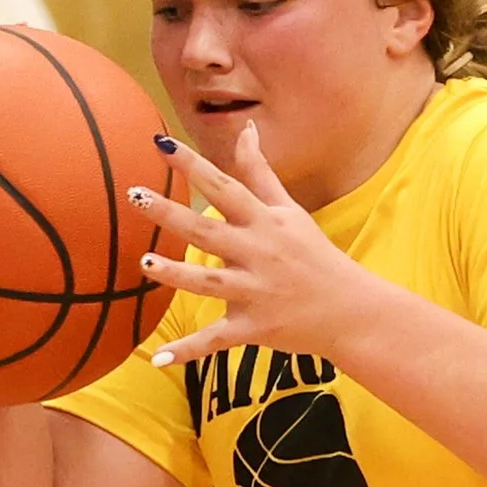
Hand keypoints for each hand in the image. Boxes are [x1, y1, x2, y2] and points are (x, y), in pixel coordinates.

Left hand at [133, 126, 365, 370]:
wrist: (351, 312)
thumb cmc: (316, 256)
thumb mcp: (290, 210)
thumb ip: (260, 172)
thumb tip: (245, 128)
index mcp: (264, 223)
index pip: (225, 188)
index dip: (194, 166)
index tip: (161, 146)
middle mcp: (258, 254)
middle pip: (207, 232)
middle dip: (170, 214)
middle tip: (134, 195)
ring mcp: (255, 293)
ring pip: (207, 284)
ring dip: (174, 274)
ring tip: (144, 261)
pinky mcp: (254, 328)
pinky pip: (216, 341)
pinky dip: (190, 351)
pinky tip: (161, 357)